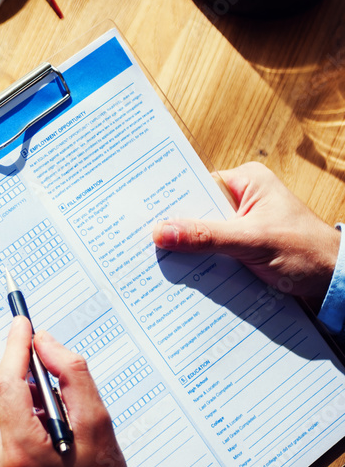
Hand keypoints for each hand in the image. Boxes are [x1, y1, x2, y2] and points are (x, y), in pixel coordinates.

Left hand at [0, 316, 132, 466]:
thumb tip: (45, 343)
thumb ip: (73, 378)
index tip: (23, 324)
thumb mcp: (99, 429)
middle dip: (12, 367)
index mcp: (22, 453)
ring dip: (9, 390)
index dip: (14, 348)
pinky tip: (33, 416)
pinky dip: (6, 413)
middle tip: (38, 355)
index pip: (6, 384)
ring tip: (44, 394)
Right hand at [152, 162, 339, 302]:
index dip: (169, 200)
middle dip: (175, 228)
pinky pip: (211, 251)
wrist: (337, 284)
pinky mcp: (241, 247)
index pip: (195, 185)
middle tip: (142, 241)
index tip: (141, 214)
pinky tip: (181, 272)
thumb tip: (161, 232)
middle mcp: (242, 198)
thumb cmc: (307, 253)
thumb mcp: (252, 241)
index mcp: (246, 181)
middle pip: (195, 211)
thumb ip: (206, 236)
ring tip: (155, 259)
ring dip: (187, 249)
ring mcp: (241, 224)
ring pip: (201, 233)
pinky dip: (200, 262)